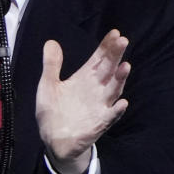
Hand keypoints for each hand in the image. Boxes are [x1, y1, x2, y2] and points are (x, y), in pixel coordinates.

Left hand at [36, 29, 129, 173]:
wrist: (53, 140)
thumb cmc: (53, 111)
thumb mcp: (48, 85)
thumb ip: (51, 65)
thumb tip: (51, 42)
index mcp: (84, 78)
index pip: (98, 59)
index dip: (106, 46)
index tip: (114, 33)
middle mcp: (96, 89)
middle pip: (108, 69)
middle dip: (115, 56)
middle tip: (122, 41)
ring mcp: (99, 106)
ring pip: (113, 90)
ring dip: (120, 79)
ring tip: (126, 66)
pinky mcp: (98, 123)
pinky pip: (110, 117)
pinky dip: (116, 110)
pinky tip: (122, 103)